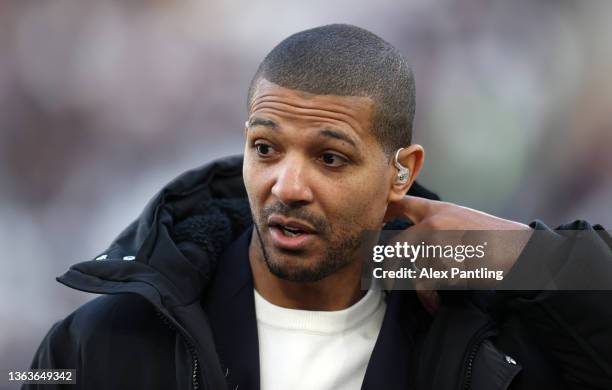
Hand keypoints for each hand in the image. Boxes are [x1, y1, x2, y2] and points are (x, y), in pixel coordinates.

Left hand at [383, 195, 531, 313]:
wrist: (520, 251)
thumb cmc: (494, 238)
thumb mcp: (463, 219)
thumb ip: (437, 225)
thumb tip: (408, 245)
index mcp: (438, 210)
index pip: (401, 203)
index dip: (383, 211)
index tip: (373, 223)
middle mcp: (434, 223)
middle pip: (396, 245)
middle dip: (387, 264)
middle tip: (381, 279)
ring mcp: (438, 243)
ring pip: (417, 270)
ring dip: (425, 286)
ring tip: (436, 293)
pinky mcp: (444, 263)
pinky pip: (426, 286)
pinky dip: (429, 299)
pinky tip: (437, 302)